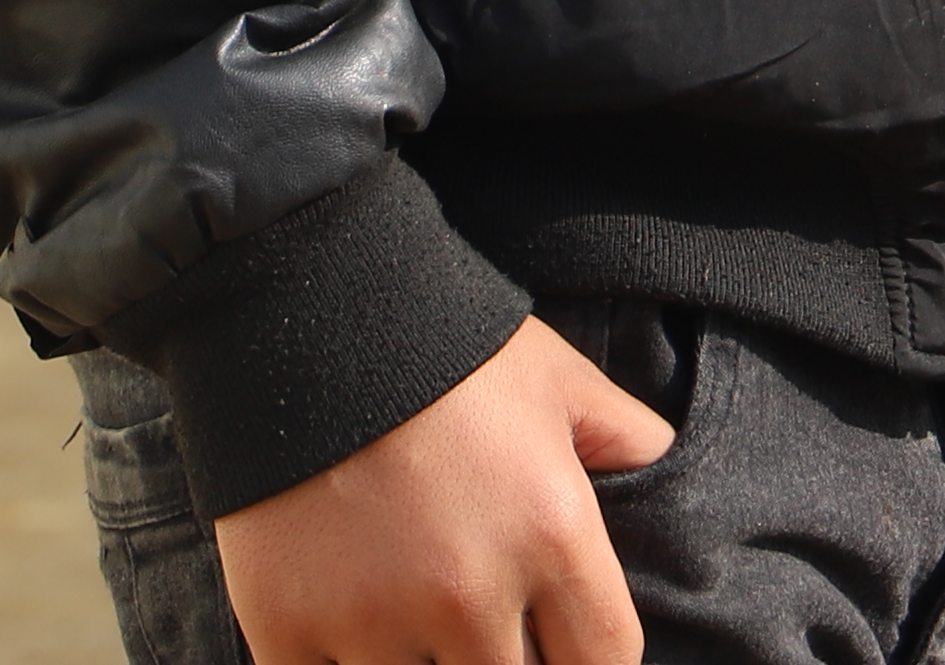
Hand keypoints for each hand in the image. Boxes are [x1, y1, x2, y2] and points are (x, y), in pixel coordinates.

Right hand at [213, 317, 667, 664]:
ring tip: (414, 624)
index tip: (565, 649)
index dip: (589, 662)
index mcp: (552, 536)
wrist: (302, 314)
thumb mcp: (555, 377)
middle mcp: (470, 596)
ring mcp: (374, 621)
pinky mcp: (289, 631)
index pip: (606, 660)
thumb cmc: (443, 347)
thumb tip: (656, 457)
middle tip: (482, 629)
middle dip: (506, 661)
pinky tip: (350, 634)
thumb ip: (618, 430)